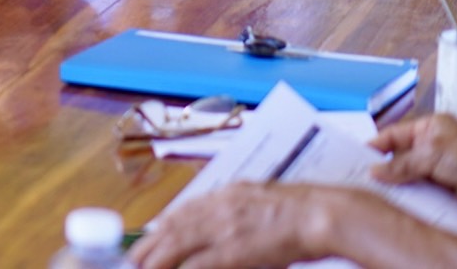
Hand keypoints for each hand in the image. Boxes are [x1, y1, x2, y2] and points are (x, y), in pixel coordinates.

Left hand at [130, 182, 366, 268]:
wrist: (322, 214)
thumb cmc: (301, 213)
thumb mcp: (260, 202)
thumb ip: (237, 212)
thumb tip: (224, 226)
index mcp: (227, 195)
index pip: (184, 210)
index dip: (163, 225)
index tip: (149, 236)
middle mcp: (219, 207)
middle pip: (174, 226)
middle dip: (151, 244)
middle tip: (133, 258)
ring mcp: (224, 227)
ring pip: (178, 242)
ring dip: (156, 257)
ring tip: (141, 267)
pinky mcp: (233, 249)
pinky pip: (199, 262)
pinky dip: (182, 267)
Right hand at [370, 113, 456, 202]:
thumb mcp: (433, 153)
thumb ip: (403, 163)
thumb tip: (377, 170)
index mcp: (429, 129)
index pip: (393, 135)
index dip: (375, 146)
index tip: (358, 158)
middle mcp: (432, 149)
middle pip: (398, 159)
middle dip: (384, 170)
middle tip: (365, 179)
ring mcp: (437, 171)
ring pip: (407, 179)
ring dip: (397, 187)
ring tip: (379, 193)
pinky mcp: (443, 192)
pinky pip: (420, 195)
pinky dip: (411, 200)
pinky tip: (401, 204)